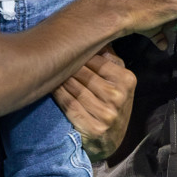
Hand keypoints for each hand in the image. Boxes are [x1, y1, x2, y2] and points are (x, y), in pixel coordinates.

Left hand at [54, 47, 135, 161]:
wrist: (110, 141)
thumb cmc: (111, 104)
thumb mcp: (118, 81)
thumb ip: (110, 60)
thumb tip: (96, 35)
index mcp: (127, 81)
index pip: (98, 60)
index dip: (80, 54)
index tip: (66, 47)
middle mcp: (119, 97)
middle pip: (85, 74)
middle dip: (68, 66)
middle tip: (52, 56)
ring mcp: (107, 115)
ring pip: (76, 88)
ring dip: (60, 78)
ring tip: (49, 69)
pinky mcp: (93, 128)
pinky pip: (70, 105)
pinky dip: (59, 94)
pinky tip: (51, 87)